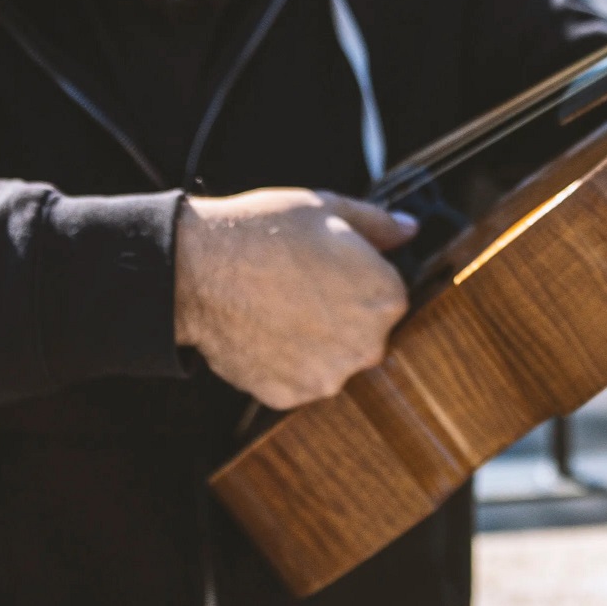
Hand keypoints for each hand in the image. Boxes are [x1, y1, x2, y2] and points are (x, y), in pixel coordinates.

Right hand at [174, 189, 415, 408]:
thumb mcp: (327, 209)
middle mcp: (367, 346)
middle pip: (364, 333)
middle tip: (299, 287)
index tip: (327, 268)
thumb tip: (409, 229)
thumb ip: (378, 225)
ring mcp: (327, 377)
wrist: (197, 270)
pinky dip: (283, 362)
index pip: (389, 295)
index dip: (357, 278)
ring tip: (277, 306)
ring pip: (331, 360)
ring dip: (313, 341)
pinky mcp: (289, 396)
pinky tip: (263, 330)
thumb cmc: (263, 232)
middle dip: (340, 314)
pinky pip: (297, 380)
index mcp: (387, 298)